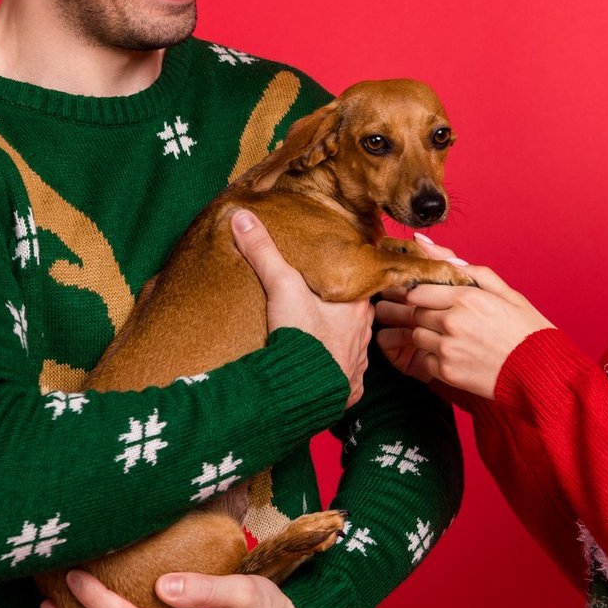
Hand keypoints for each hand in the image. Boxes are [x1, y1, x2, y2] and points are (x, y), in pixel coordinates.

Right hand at [231, 207, 371, 406]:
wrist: (303, 390)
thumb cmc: (302, 336)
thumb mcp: (281, 286)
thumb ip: (263, 252)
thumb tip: (242, 216)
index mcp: (357, 306)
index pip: (358, 285)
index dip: (343, 280)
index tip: (328, 277)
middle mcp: (365, 334)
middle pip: (354, 315)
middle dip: (338, 312)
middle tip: (316, 307)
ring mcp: (358, 363)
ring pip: (351, 345)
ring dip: (336, 342)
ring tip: (315, 338)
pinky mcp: (348, 389)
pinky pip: (344, 376)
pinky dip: (332, 372)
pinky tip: (318, 369)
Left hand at [374, 234, 552, 400]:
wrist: (542, 371)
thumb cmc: (526, 329)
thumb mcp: (504, 292)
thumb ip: (466, 268)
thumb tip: (425, 244)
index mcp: (466, 297)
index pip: (418, 291)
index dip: (424, 296)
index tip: (436, 301)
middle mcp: (452, 321)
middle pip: (416, 313)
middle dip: (428, 315)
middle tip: (451, 322)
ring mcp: (448, 348)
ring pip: (417, 336)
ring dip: (430, 337)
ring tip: (456, 340)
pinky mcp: (447, 372)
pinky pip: (425, 360)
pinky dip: (436, 359)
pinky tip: (459, 357)